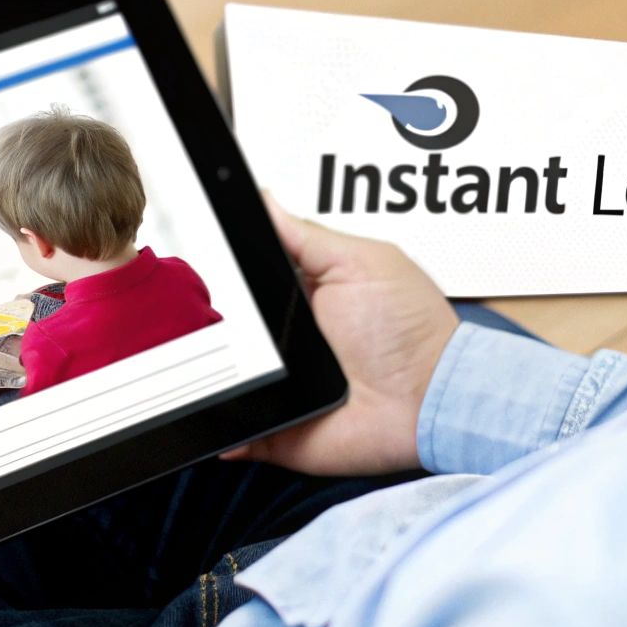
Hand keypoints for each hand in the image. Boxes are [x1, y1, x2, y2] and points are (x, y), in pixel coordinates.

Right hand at [221, 192, 458, 475]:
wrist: (428, 401)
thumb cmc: (410, 331)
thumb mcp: (361, 262)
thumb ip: (307, 235)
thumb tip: (263, 200)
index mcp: (303, 294)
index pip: (248, 275)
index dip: (224, 267)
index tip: (198, 253)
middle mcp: (287, 338)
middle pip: (227, 322)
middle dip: (209, 314)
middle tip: (199, 305)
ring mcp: (279, 383)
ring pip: (221, 373)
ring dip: (211, 366)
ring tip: (200, 352)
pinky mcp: (277, 425)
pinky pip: (234, 426)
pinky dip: (219, 425)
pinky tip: (203, 406)